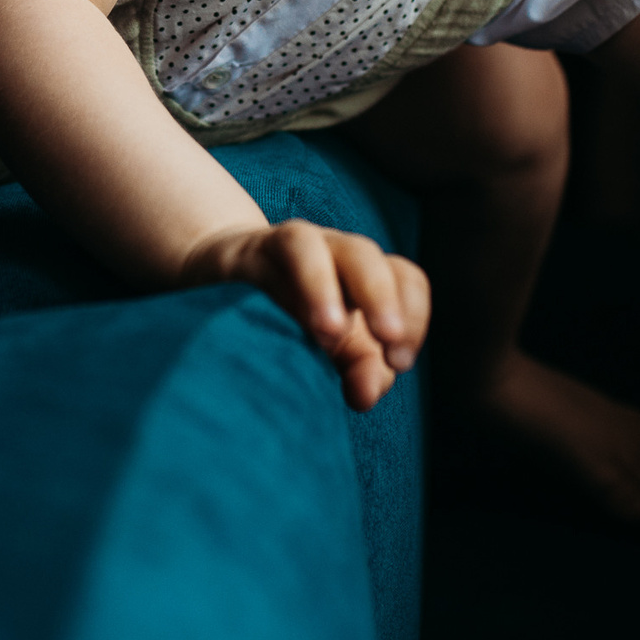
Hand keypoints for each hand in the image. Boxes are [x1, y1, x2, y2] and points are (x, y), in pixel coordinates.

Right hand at [182, 220, 430, 411]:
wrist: (224, 285)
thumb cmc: (291, 321)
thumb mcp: (333, 349)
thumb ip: (361, 371)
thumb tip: (367, 394)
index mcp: (365, 277)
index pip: (407, 280)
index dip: (415, 317)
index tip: (400, 363)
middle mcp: (336, 253)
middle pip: (371, 258)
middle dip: (384, 300)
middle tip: (388, 344)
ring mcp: (299, 245)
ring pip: (322, 247)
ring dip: (329, 289)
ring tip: (331, 334)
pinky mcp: (258, 248)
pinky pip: (290, 249)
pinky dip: (302, 281)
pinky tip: (293, 320)